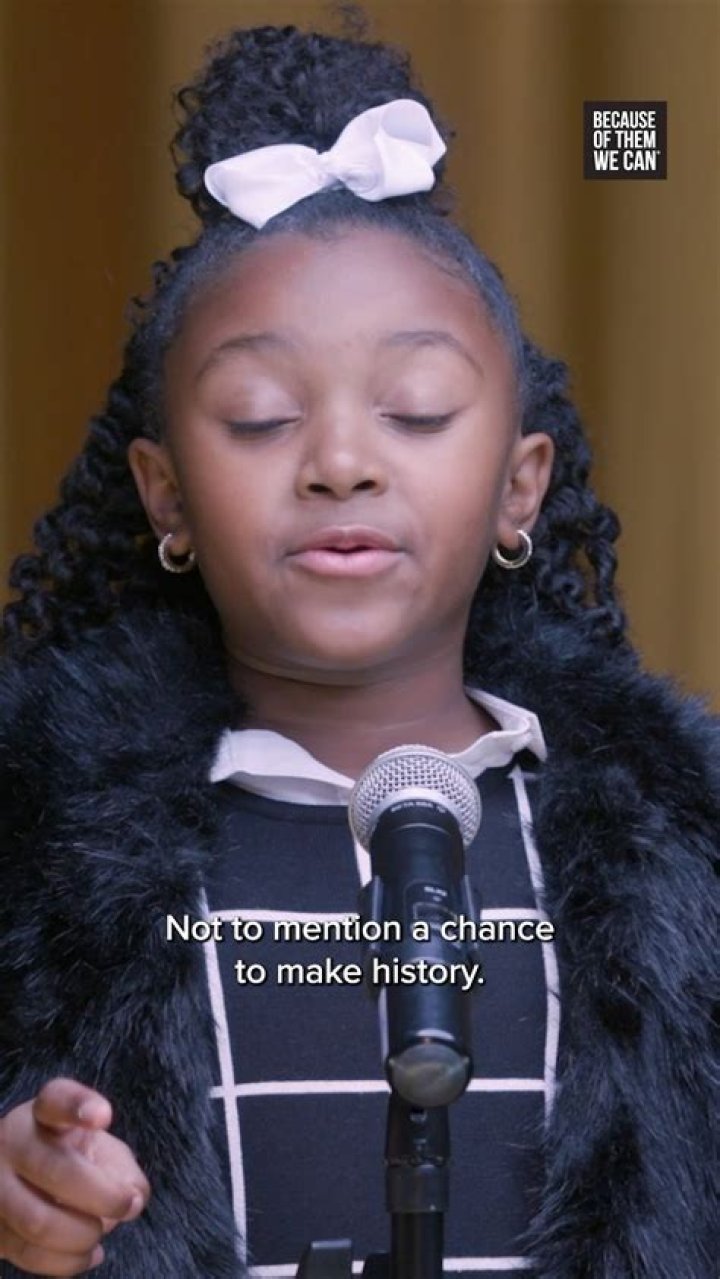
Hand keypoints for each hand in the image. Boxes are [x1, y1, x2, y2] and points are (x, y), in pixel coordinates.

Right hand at [0, 1078, 150, 1274]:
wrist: (15, 1181)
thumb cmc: (67, 1160)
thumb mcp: (96, 1148)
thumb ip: (121, 1166)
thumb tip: (134, 1197)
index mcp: (41, 1114)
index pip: (56, 1101)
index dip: (79, 1106)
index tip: (103, 1116)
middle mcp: (11, 1144)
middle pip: (56, 1170)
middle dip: (103, 1195)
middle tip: (128, 1205)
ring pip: (39, 1221)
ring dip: (83, 1234)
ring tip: (101, 1232)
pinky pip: (30, 1255)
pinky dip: (67, 1262)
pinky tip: (88, 1253)